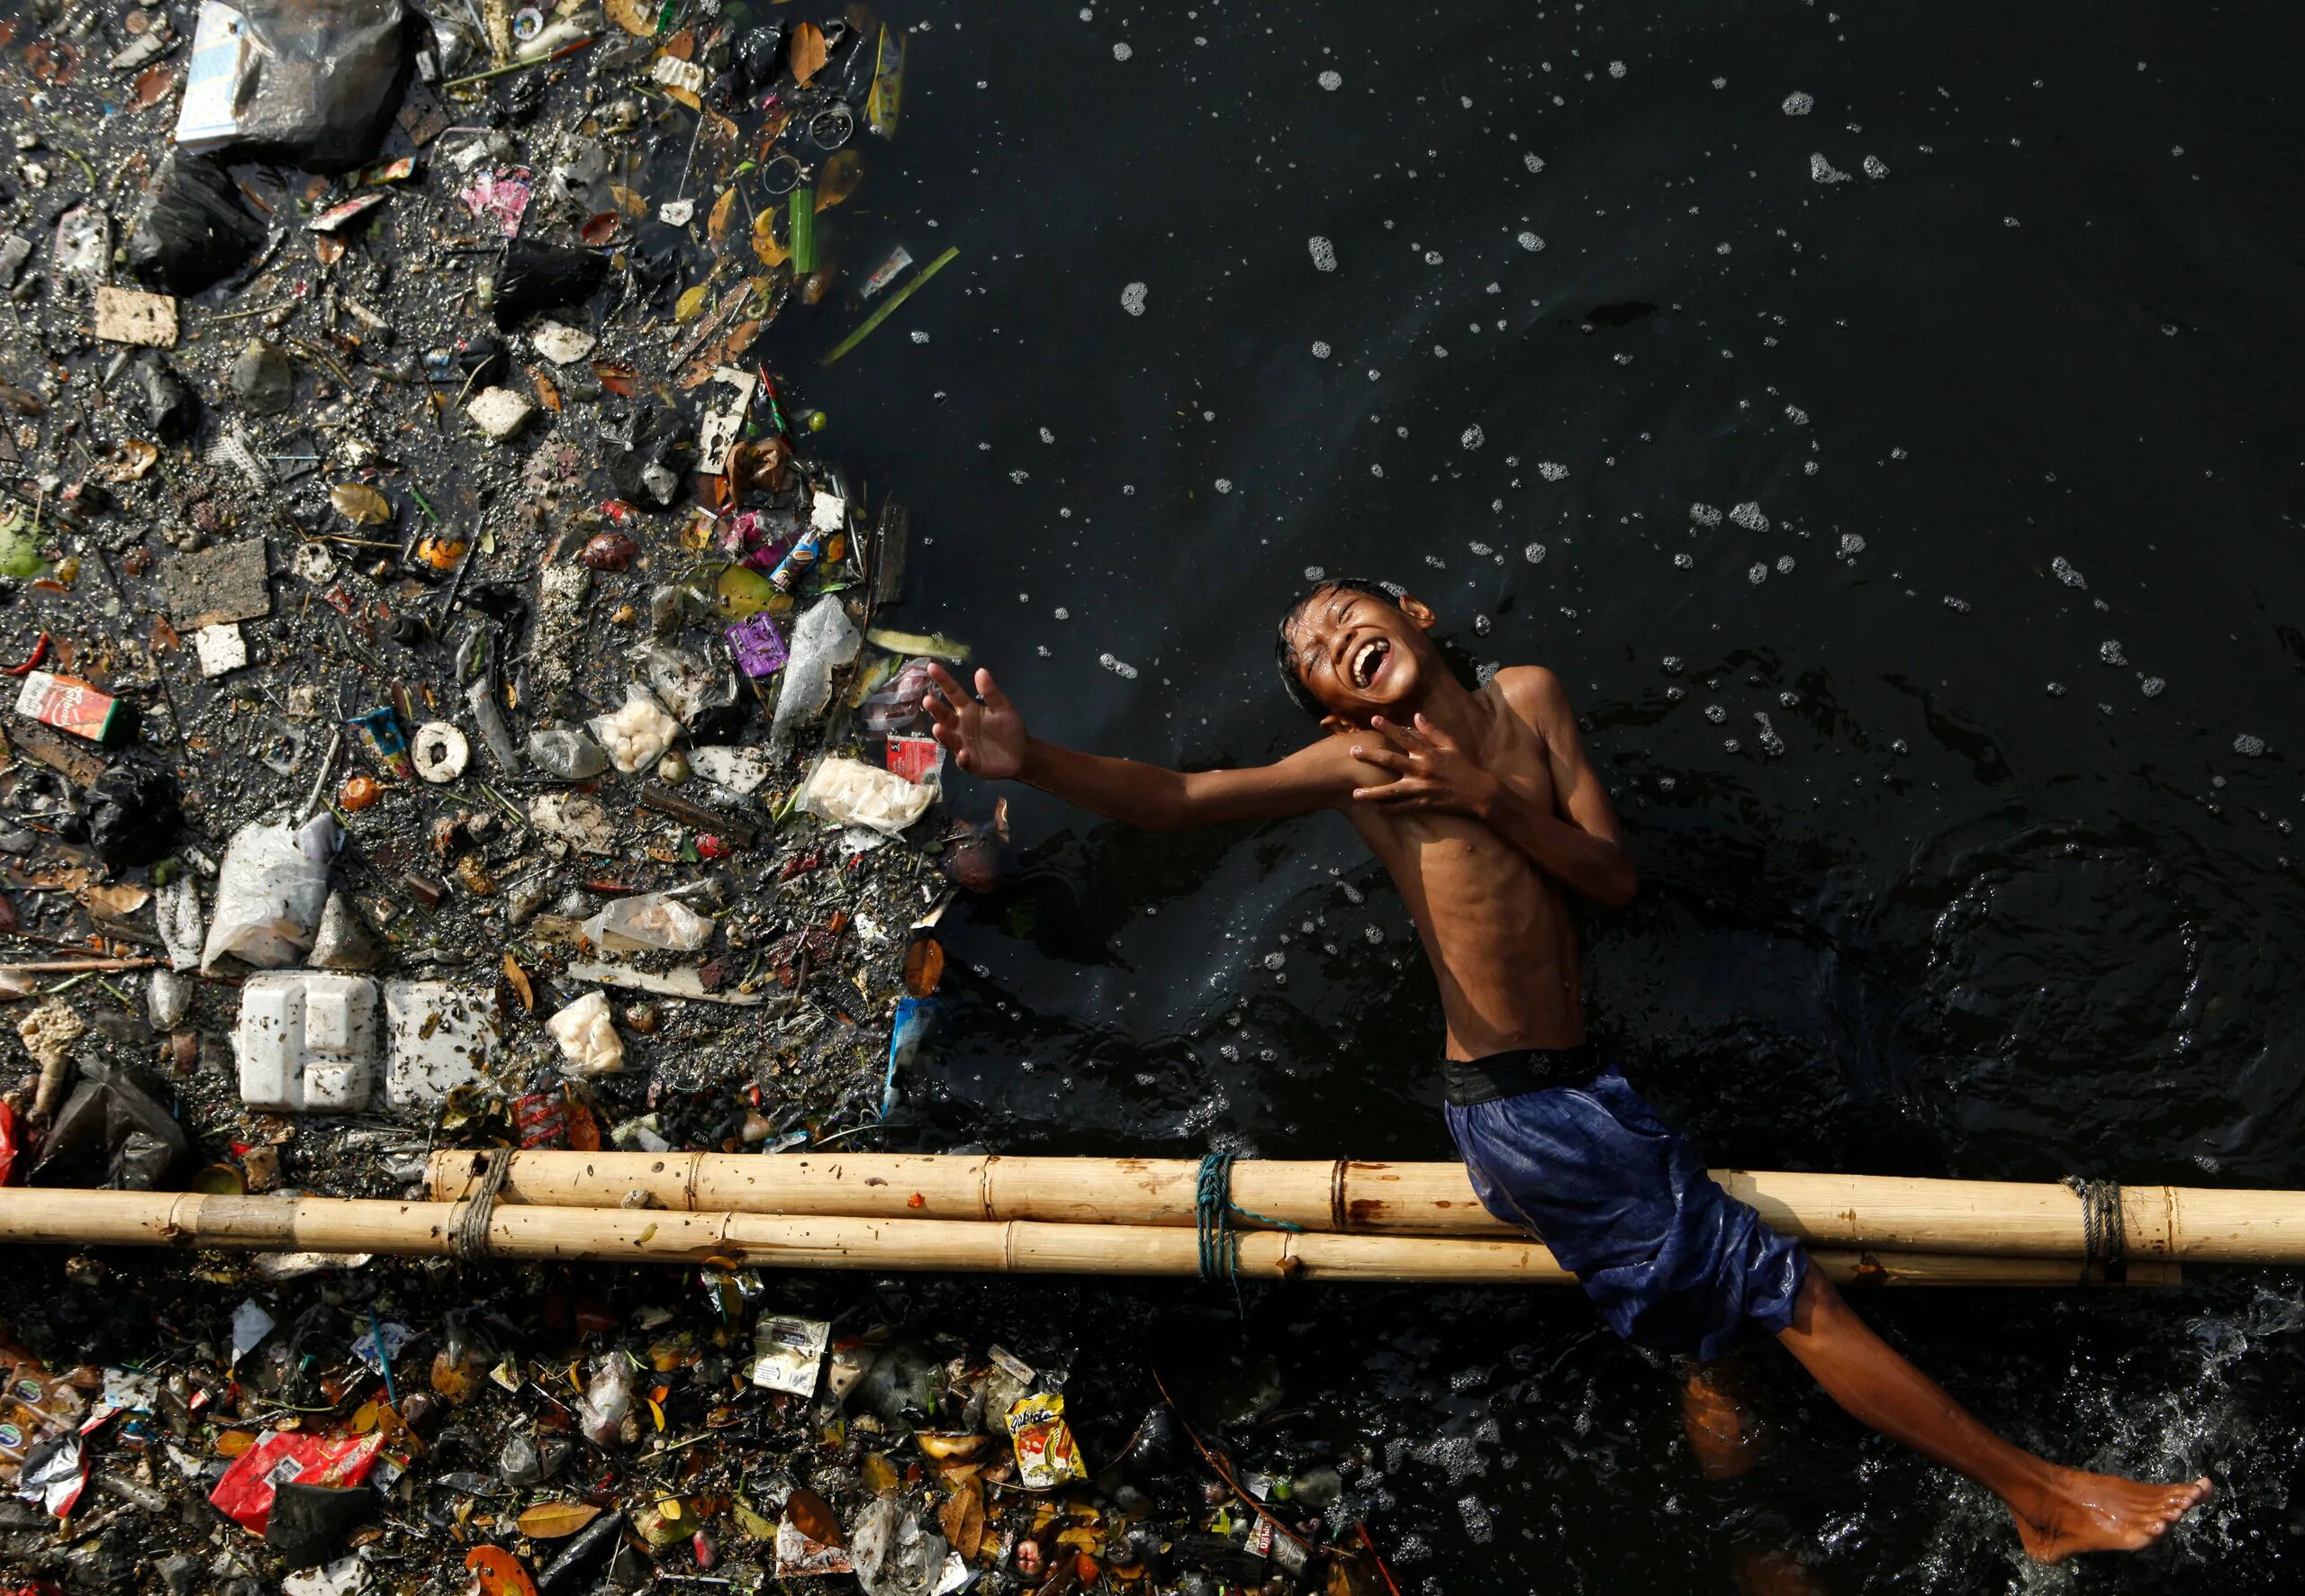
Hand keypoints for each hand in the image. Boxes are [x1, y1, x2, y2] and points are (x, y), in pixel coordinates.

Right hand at [923, 664, 1029, 780]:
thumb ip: (991, 692)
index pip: (953, 693)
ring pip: (949, 739)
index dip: (943, 680)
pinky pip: (963, 761)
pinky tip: (964, 754)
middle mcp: (960, 726)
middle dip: (936, 709)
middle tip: (927, 700)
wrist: (1021, 754)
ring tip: (938, 727)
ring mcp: (962, 744)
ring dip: (943, 734)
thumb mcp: (1003, 707)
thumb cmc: (1009, 727)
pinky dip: (962, 758)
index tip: (931, 666)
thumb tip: (981, 671)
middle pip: (945, 716)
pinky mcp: (969, 763)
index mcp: (968, 710)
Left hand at [1348, 714, 1501, 815]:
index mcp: (1428, 753)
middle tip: (1353, 751)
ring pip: (1392, 791)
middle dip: (1370, 756)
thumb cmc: (1463, 766)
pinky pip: (1402, 808)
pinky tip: (1374, 809)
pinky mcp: (1423, 804)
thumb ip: (1432, 731)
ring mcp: (1421, 788)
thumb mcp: (1451, 745)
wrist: (1478, 793)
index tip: (1373, 719)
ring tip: (1355, 793)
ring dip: (1372, 792)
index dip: (1388, 727)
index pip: (1404, 736)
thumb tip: (1417, 715)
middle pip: (1391, 761)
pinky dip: (1388, 809)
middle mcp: (1422, 769)